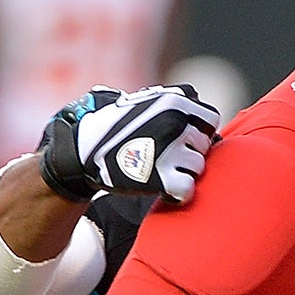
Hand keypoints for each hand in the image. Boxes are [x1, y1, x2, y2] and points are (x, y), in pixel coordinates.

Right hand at [37, 84, 219, 203]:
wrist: (81, 149)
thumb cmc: (116, 126)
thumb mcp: (146, 100)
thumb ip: (179, 104)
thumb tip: (212, 125)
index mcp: (175, 101)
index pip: (210, 119)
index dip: (198, 131)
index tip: (182, 139)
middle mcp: (176, 123)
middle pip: (204, 145)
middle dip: (188, 152)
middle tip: (162, 155)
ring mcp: (169, 150)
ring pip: (197, 167)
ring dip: (182, 172)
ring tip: (158, 168)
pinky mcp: (159, 177)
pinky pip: (187, 189)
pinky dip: (177, 193)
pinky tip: (163, 188)